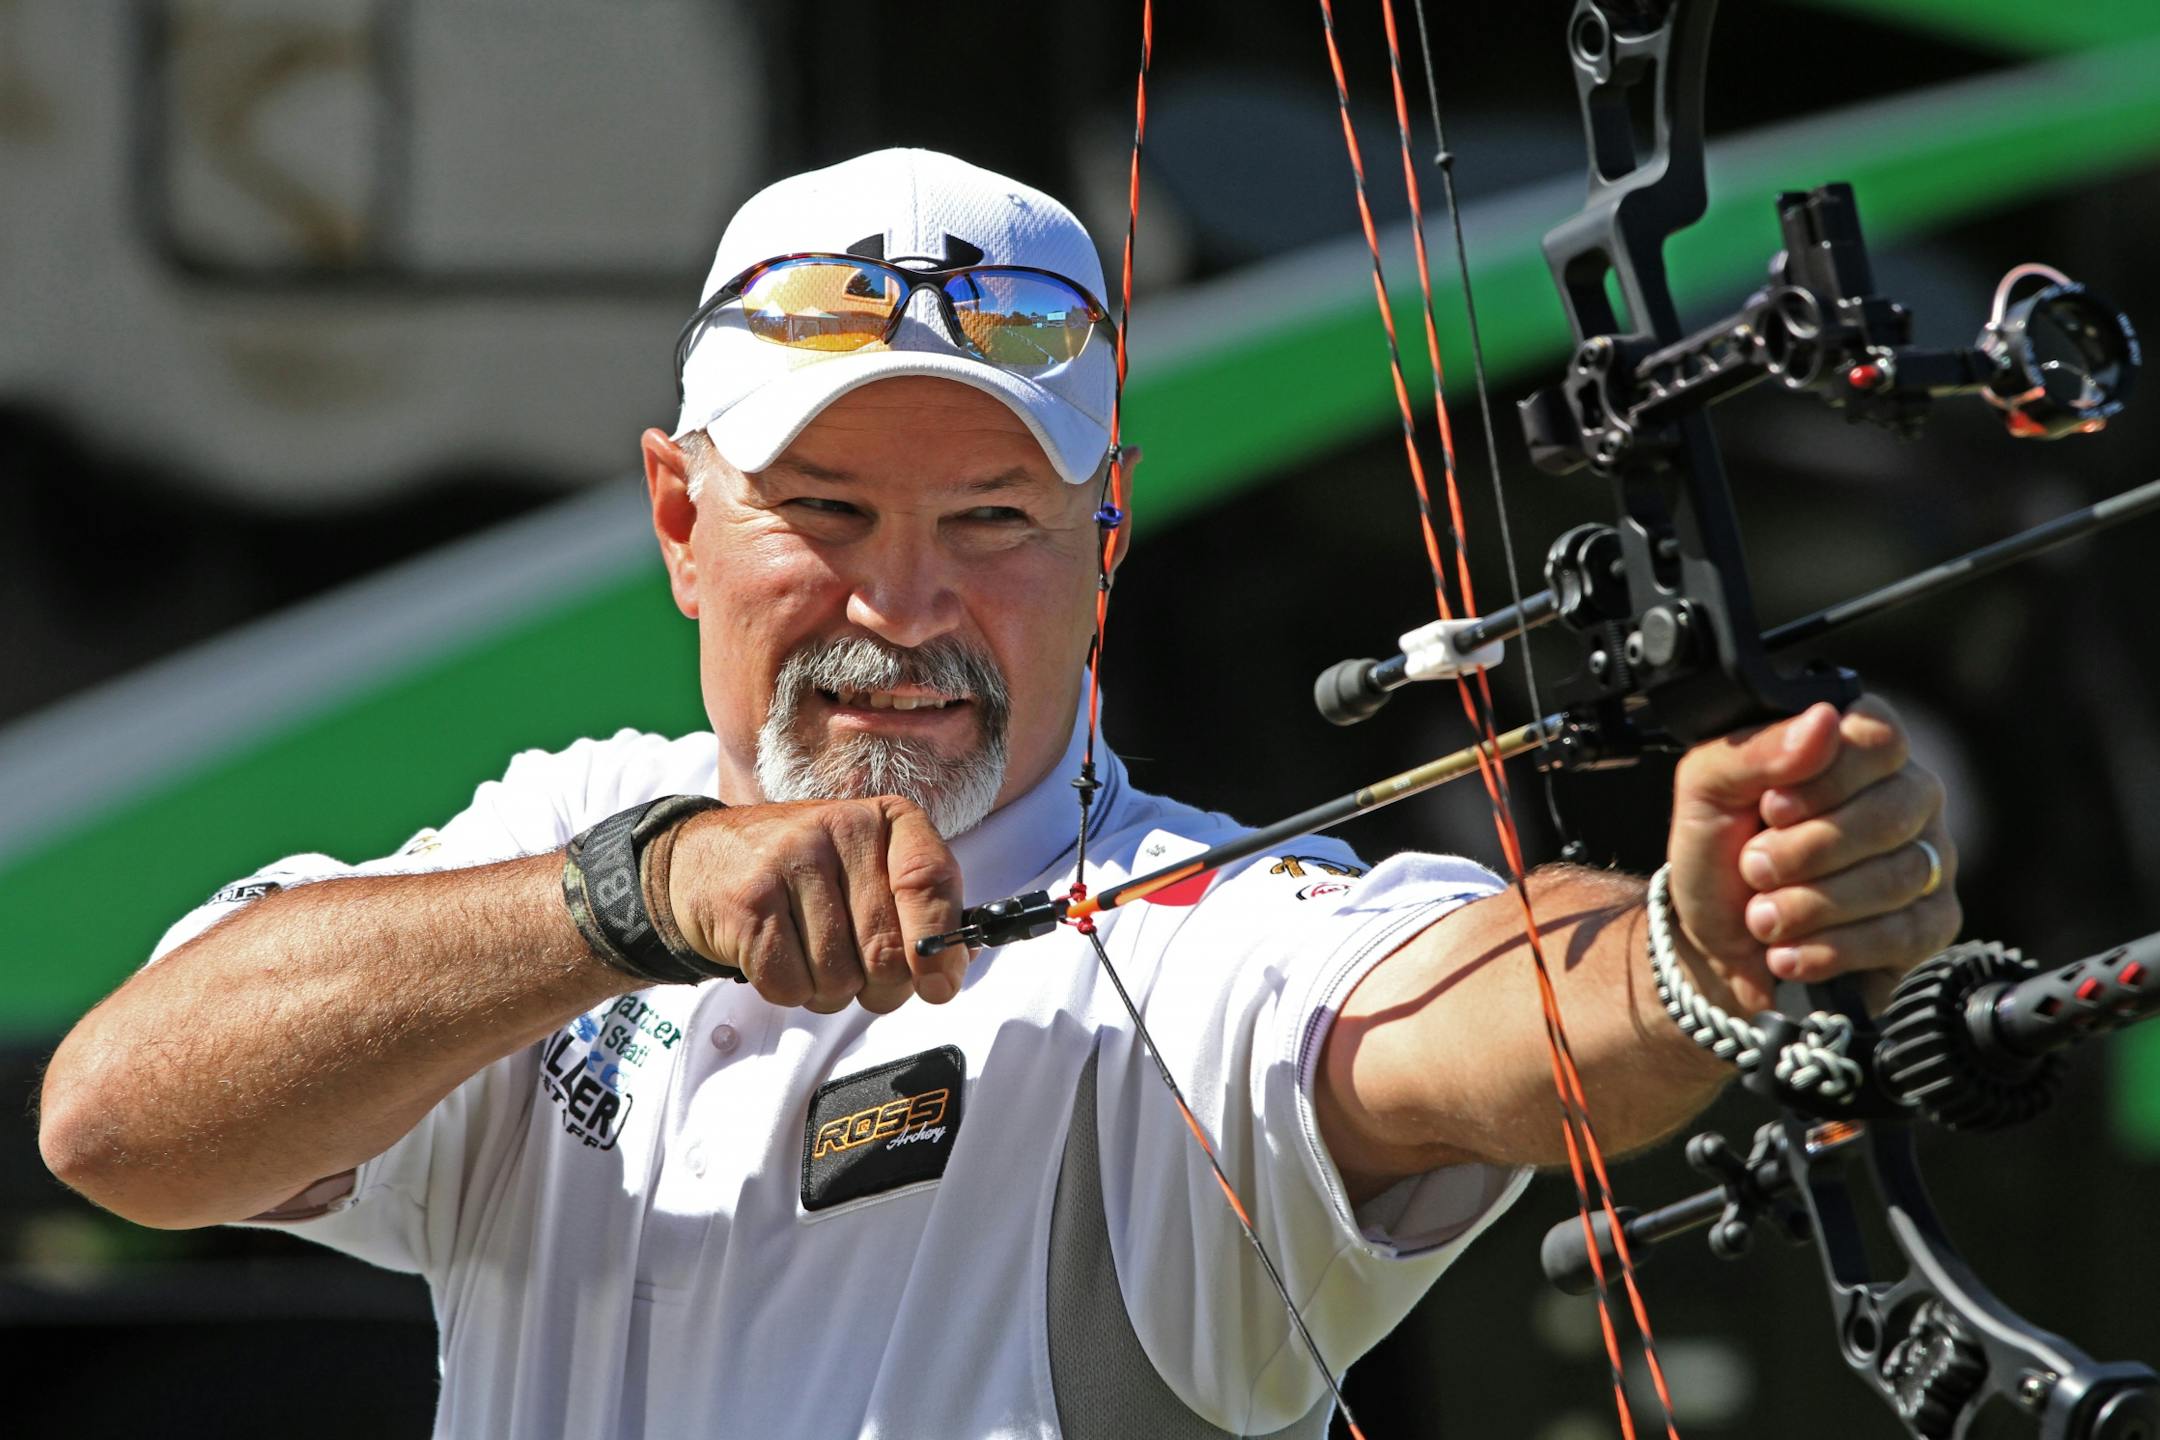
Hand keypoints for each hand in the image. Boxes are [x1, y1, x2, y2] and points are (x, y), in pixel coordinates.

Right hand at [665, 798, 967, 1013]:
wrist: (704, 860)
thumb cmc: (805, 877)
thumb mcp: (870, 873)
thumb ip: (920, 912)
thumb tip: (955, 966)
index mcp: (886, 819)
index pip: (930, 881)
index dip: (938, 944)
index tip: (939, 986)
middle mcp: (841, 829)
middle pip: (886, 950)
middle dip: (880, 987)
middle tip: (860, 976)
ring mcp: (790, 861)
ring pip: (839, 977)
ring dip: (830, 991)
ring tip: (811, 957)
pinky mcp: (749, 902)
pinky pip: (791, 984)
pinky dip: (789, 991)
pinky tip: (779, 958)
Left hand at [1665, 695, 1958, 1014]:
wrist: (1714, 943)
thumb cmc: (1717, 854)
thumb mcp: (1706, 791)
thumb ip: (1756, 750)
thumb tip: (1824, 718)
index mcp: (1856, 748)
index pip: (1879, 738)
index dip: (1824, 779)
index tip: (1770, 809)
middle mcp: (1907, 795)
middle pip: (1890, 813)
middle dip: (1804, 852)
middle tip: (1753, 869)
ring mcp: (1929, 859)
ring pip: (1895, 878)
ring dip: (1809, 905)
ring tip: (1761, 916)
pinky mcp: (1933, 924)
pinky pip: (1902, 934)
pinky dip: (1830, 949)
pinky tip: (1787, 953)